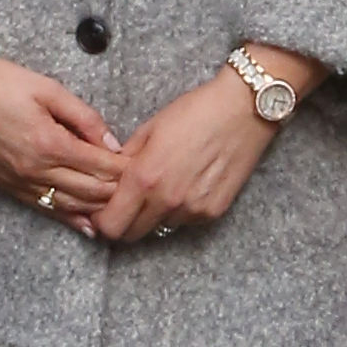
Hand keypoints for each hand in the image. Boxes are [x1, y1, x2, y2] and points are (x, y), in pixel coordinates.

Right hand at [0, 11, 125, 219]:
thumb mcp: (48, 89)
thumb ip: (84, 118)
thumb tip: (112, 143)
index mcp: (49, 143)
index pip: (100, 167)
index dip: (124, 170)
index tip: (144, 167)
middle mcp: (34, 170)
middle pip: (89, 192)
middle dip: (117, 192)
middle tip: (140, 190)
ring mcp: (18, 182)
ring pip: (69, 205)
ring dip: (96, 209)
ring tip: (122, 210)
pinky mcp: (6, 186)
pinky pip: (44, 208)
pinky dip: (69, 217)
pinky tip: (86, 224)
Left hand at [88, 66, 286, 246]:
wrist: (244, 110)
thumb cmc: (196, 111)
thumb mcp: (150, 128)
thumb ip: (125, 159)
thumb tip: (108, 177)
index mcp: (145, 178)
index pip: (110, 226)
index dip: (101, 222)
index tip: (102, 212)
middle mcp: (168, 201)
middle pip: (132, 235)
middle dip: (124, 223)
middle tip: (127, 204)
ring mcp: (192, 210)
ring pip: (159, 228)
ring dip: (154, 215)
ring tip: (163, 187)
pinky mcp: (213, 212)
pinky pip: (185, 222)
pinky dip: (179, 211)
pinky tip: (186, 185)